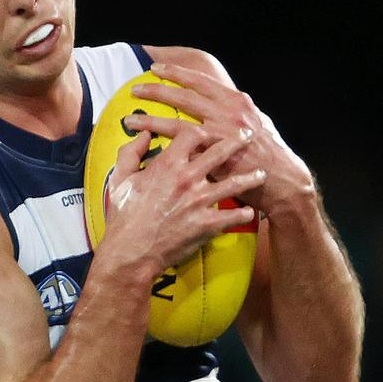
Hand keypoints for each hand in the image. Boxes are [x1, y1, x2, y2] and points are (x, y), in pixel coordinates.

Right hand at [99, 123, 265, 279]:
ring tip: (262, 173)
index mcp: (168, 164)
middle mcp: (188, 178)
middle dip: (238, 141)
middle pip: (221, 151)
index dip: (202, 130)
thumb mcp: (120, 178)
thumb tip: (143, 134)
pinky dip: (244, 214)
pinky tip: (251, 211)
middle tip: (249, 137)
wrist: (131, 251)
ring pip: (235, 183)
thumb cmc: (124, 216)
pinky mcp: (208, 224)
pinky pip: (234, 216)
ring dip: (251, 177)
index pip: (193, 134)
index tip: (209, 131)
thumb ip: (131, 152)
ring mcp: (200, 201)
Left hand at [125, 62, 313, 212]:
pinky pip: (182, 147)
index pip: (201, 81)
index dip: (177, 73)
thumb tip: (221, 103)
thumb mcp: (256, 123)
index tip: (157, 69)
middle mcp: (228, 111)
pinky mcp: (215, 154)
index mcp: (236, 100)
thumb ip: (236, 112)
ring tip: (130, 119)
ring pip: (177, 121)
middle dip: (157, 90)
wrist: (282, 180)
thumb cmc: (269, 153)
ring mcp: (221, 132)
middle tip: (135, 89)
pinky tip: (147, 145)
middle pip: (184, 96)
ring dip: (151, 119)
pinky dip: (163, 145)